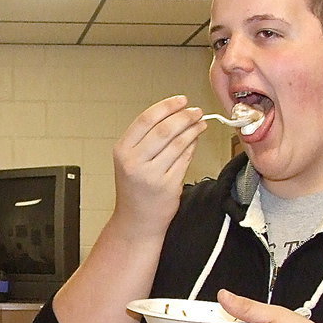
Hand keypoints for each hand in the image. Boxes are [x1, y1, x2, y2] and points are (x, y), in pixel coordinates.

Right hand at [111, 96, 207, 240]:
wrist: (136, 221)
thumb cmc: (135, 189)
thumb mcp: (131, 160)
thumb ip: (147, 138)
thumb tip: (176, 115)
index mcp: (122, 151)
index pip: (146, 119)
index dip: (167, 106)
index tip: (182, 100)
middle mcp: (134, 162)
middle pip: (164, 129)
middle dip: (184, 116)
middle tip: (196, 111)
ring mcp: (152, 175)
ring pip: (178, 143)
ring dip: (193, 130)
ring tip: (200, 124)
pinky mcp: (168, 186)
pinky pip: (185, 159)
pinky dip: (193, 147)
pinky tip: (196, 140)